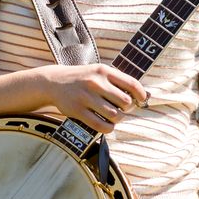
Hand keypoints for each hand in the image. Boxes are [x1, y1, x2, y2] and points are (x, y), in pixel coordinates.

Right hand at [26, 63, 150, 133]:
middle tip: (120, 108)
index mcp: (103, 71)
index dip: (141, 94)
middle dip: (126, 108)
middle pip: (125, 102)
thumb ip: (118, 81)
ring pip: (114, 115)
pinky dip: (108, 128)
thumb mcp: (98, 72)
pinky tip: (106, 125)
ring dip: (117, 119)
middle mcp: (95, 83)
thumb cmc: (82, 78)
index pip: (131, 83)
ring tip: (112, 117)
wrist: (53, 82)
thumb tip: (144, 96)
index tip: (141, 100)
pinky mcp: (78, 111)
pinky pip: (100, 125)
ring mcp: (86, 97)